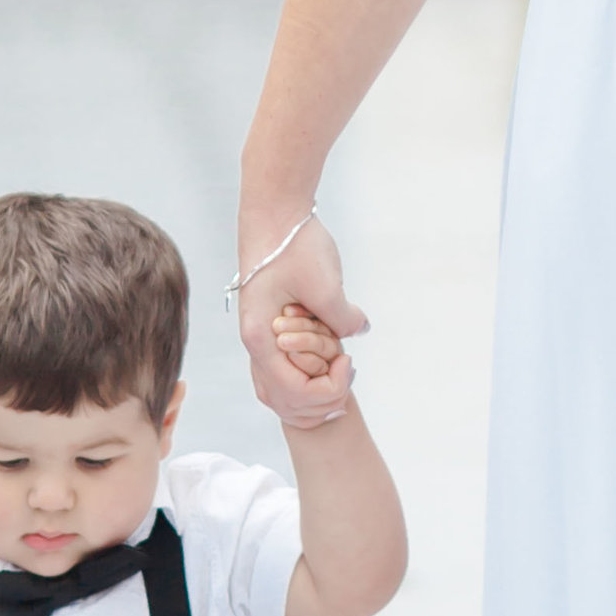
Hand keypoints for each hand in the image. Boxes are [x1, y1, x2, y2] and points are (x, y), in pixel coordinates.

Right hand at [236, 208, 367, 426]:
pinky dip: (306, 373)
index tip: (348, 361)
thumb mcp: (326, 286)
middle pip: (285, 399)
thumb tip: (360, 331)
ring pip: (280, 389)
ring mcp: (260, 336)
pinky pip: (284, 368)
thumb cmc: (294, 246)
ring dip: (313, 388)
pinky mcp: (271, 326)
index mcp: (262, 338)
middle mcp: (255, 343)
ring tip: (340, 368)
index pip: (293, 392)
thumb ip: (343, 318)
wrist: (275, 215)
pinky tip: (328, 360)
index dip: (328, 389)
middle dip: (321, 396)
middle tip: (348, 368)